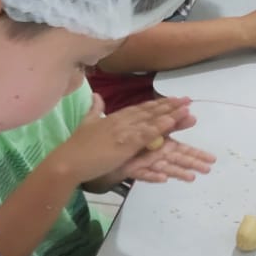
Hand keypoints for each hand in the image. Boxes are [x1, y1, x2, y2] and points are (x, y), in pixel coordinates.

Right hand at [59, 95, 199, 186]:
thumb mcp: (87, 123)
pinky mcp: (123, 145)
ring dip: (170, 115)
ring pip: (151, 121)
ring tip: (188, 111)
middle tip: (189, 101)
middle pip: (150, 111)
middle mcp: (122, 120)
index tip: (174, 100)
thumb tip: (96, 95)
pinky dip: (158, 129)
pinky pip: (144, 135)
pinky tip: (171, 125)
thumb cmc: (77, 146)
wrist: (67, 161)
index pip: (142, 108)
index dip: (159, 103)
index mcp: (115, 117)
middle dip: (170, 106)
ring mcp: (123, 131)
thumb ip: (94, 109)